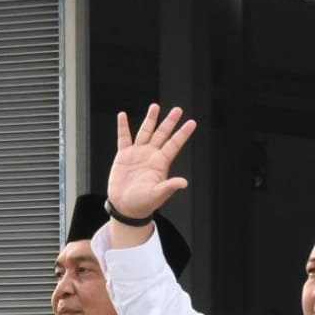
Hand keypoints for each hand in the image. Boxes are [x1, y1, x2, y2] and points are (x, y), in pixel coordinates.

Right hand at [106, 104, 197, 219]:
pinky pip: (124, 138)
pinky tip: (122, 116)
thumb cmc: (143, 203)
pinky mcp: (124, 155)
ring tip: (155, 106)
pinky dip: (123, 127)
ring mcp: (138, 153)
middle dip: (169, 122)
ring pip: (145, 132)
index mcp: (161, 163)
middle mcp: (151, 155)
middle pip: (162, 134)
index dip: (183, 133)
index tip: (192, 122)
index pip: (174, 144)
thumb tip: (184, 183)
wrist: (126, 207)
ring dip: (150, 119)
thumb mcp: (157, 194)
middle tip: (178, 110)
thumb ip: (169, 186)